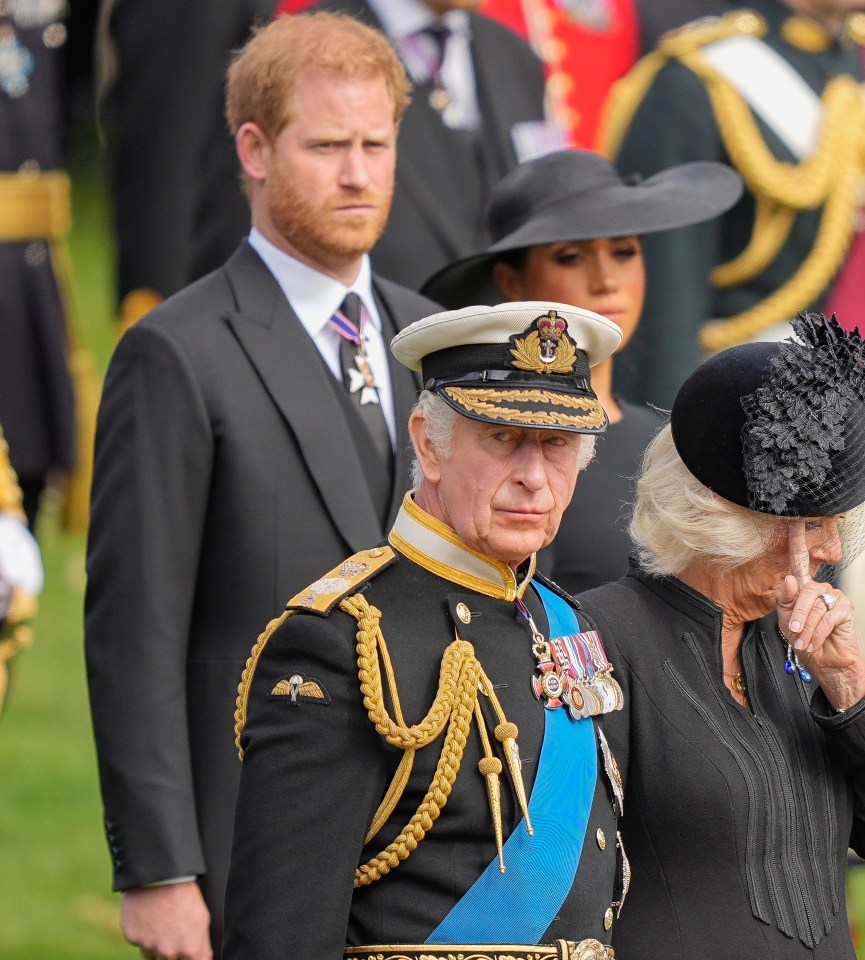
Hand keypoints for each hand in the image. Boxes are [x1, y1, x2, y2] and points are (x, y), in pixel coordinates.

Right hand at [120, 881, 211, 959]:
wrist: (161, 875)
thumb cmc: (185, 893)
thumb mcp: (202, 918)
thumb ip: (202, 945)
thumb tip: (202, 958)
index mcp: (189, 948)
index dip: (190, 956)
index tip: (186, 949)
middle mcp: (168, 952)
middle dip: (171, 952)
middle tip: (172, 931)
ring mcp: (148, 946)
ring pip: (151, 954)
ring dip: (155, 944)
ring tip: (160, 921)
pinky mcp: (132, 937)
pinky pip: (138, 941)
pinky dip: (142, 932)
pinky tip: (148, 915)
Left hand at [775, 520, 864, 710]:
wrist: (825, 662)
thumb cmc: (803, 638)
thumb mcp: (785, 620)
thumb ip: (784, 600)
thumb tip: (790, 579)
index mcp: (802, 587)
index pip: (798, 560)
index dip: (797, 540)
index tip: (794, 520)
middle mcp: (819, 587)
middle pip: (805, 591)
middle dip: (796, 614)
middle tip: (792, 632)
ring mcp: (835, 596)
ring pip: (814, 607)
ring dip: (805, 628)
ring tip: (802, 642)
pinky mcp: (846, 608)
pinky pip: (826, 617)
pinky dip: (816, 633)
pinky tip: (814, 643)